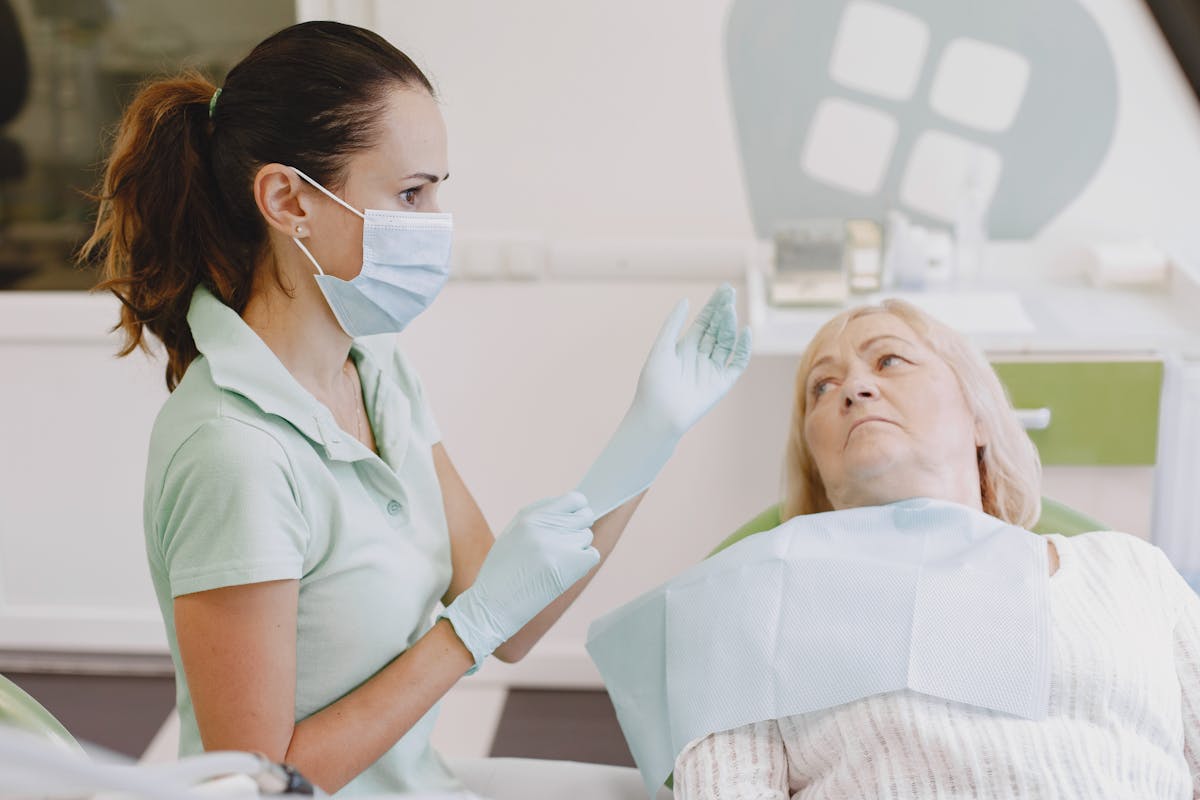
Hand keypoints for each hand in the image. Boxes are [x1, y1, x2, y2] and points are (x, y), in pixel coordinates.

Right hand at [440, 492, 598, 669]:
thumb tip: (569, 508)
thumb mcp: (512, 534)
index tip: (574, 519)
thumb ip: (539, 518)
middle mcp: (545, 527)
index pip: (574, 499)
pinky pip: (592, 555)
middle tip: (565, 544)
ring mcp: (558, 546)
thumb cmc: (501, 572)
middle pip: (585, 516)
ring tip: (556, 562)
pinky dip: (583, 563)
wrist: (491, 606)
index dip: (577, 509)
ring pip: (587, 537)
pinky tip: (565, 571)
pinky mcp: (569, 566)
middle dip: (579, 528)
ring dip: (578, 548)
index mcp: (529, 516)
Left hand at [577, 284, 753, 516]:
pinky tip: (744, 333)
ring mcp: (713, 369)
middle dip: (724, 311)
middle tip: (730, 293)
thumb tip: (685, 300)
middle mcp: (701, 356)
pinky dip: (743, 348)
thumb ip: (673, 324)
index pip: (705, 321)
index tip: (724, 289)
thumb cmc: (654, 382)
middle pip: (717, 328)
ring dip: (730, 325)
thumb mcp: (662, 348)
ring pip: (726, 342)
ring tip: (730, 309)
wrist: (658, 414)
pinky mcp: (723, 383)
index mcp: (685, 347)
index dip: (714, 305)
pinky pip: (737, 362)